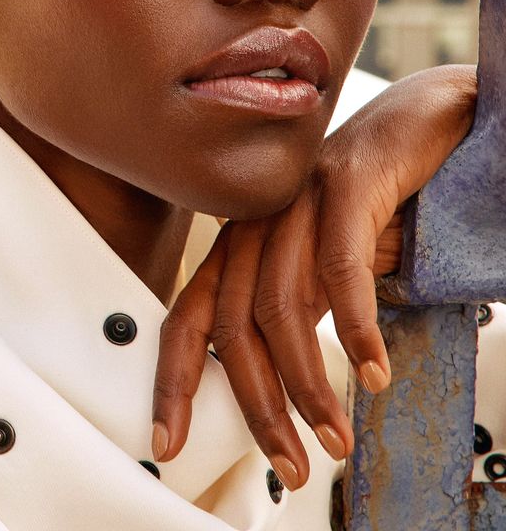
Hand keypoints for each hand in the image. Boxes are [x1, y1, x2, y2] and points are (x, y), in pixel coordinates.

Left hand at [151, 64, 476, 489]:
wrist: (418, 121)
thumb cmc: (369, 198)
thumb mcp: (318, 262)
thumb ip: (292, 307)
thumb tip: (278, 387)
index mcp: (242, 241)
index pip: (187, 316)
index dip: (172, 380)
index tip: (168, 442)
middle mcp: (259, 220)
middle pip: (232, 325)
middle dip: (258, 407)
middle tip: (291, 465)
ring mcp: (299, 199)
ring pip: (282, 306)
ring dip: (309, 385)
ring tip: (335, 435)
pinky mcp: (345, 183)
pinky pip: (340, 268)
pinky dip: (355, 328)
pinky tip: (372, 369)